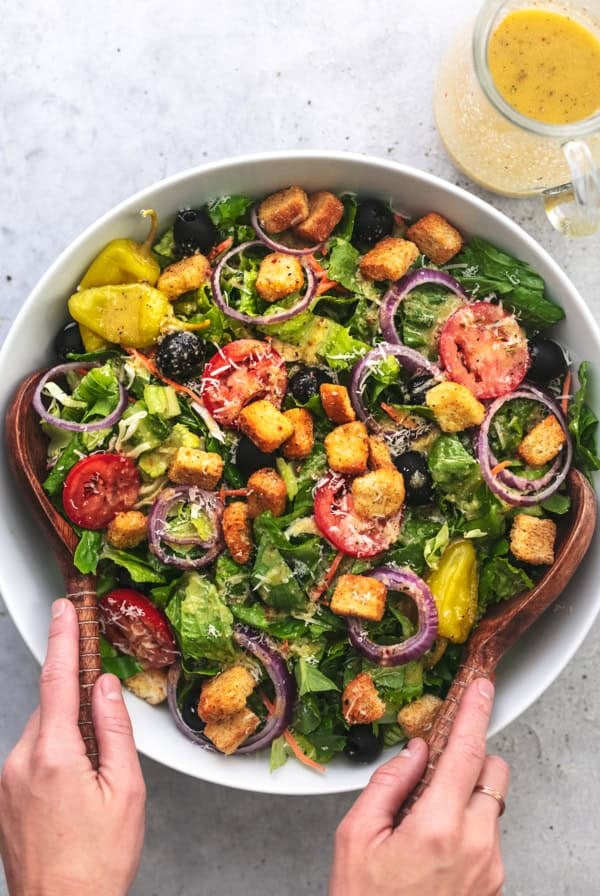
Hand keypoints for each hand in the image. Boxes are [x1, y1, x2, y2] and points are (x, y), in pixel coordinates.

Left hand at [0, 598, 145, 895]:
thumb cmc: (96, 863)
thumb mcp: (125, 791)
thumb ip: (115, 730)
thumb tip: (106, 687)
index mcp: (53, 755)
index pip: (57, 680)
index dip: (63, 639)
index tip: (65, 610)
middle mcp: (21, 762)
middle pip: (52, 707)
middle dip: (79, 707)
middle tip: (106, 742)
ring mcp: (8, 781)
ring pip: (44, 732)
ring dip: (70, 738)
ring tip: (94, 785)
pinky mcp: (5, 796)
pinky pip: (33, 756)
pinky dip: (57, 757)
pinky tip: (75, 794)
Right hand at [329, 678, 507, 895]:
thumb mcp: (355, 837)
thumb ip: (388, 784)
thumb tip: (414, 750)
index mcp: (437, 827)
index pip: (466, 753)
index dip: (475, 713)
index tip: (482, 688)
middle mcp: (475, 846)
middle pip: (492, 772)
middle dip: (470, 757)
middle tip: (436, 766)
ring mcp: (490, 868)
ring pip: (493, 804)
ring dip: (468, 795)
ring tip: (427, 820)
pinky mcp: (494, 885)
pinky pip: (490, 835)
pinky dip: (469, 825)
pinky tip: (435, 845)